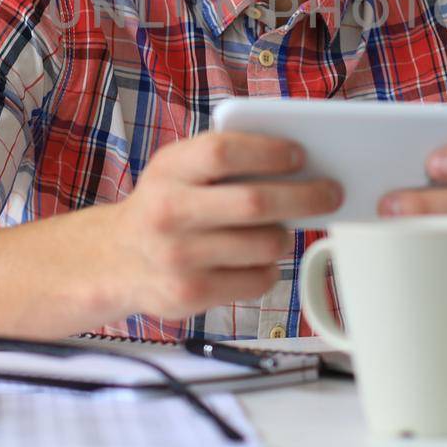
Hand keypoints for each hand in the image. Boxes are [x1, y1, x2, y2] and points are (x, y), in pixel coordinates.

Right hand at [109, 131, 342, 319]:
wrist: (115, 260)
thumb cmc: (164, 205)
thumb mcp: (177, 170)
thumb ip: (222, 161)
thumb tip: (297, 164)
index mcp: (168, 170)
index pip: (223, 152)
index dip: (267, 152)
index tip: (300, 155)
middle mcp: (168, 212)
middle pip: (255, 203)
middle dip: (305, 196)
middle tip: (331, 193)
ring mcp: (178, 257)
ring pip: (266, 244)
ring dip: (284, 236)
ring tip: (278, 231)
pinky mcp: (190, 294)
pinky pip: (258, 280)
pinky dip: (268, 269)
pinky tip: (255, 260)